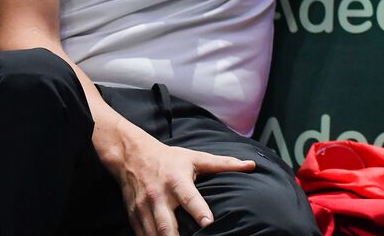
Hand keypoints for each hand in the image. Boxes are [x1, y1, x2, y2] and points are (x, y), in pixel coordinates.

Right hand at [104, 127, 254, 235]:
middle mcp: (158, 196)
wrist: (133, 156)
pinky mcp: (134, 215)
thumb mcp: (196, 158)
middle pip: (166, 223)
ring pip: (153, 233)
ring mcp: (144, 207)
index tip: (208, 223)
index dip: (199, 211)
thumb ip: (223, 164)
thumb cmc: (170, 159)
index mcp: (176, 181)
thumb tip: (251, 165)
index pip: (189, 198)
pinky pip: (141, 234)